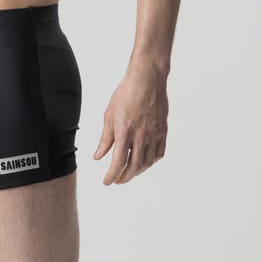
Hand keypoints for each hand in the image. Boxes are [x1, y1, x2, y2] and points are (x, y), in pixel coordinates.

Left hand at [92, 63, 168, 184]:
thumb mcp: (109, 115)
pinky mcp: (163, 131)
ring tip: (129, 172)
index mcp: (125, 132)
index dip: (112, 176)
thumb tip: (98, 156)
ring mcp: (154, 134)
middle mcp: (141, 136)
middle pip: (133, 167)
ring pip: (147, 162)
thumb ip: (105, 139)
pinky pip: (159, 153)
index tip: (107, 182)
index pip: (118, 162)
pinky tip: (144, 161)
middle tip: (117, 180)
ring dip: (137, 171)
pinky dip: (151, 162)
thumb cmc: (126, 94)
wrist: (147, 80)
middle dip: (124, 177)